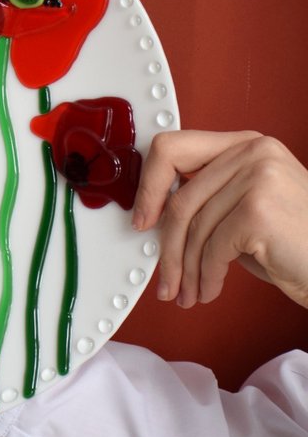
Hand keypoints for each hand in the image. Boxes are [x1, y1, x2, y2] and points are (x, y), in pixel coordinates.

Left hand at [133, 131, 307, 308]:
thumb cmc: (295, 242)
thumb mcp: (245, 206)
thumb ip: (207, 196)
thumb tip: (151, 215)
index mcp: (242, 145)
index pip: (171, 149)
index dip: (148, 186)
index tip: (143, 219)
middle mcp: (251, 152)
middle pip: (180, 200)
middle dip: (167, 248)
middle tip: (163, 279)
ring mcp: (258, 177)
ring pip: (193, 228)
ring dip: (185, 269)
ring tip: (185, 292)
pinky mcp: (260, 210)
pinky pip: (213, 248)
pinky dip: (206, 276)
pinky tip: (209, 290)